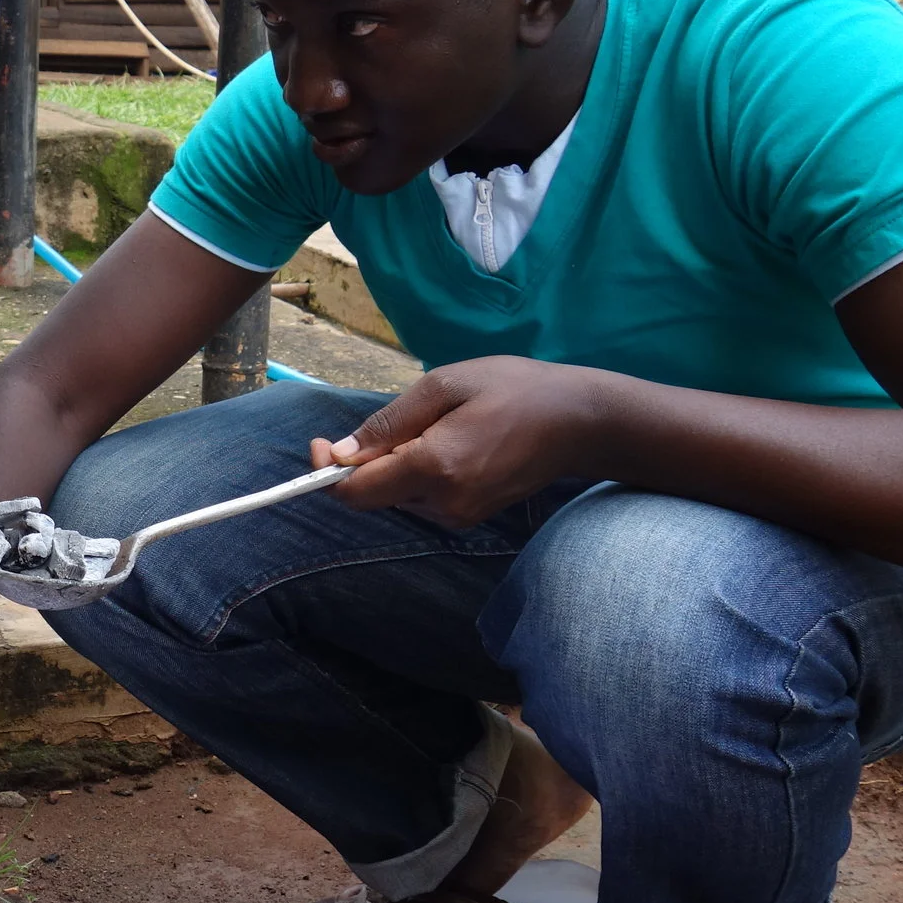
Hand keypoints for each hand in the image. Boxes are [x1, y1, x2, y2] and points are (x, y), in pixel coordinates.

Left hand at [313, 356, 623, 526]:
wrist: (581, 422)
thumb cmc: (514, 390)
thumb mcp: (444, 386)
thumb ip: (387, 423)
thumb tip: (339, 453)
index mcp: (434, 468)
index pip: (355, 493)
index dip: (326, 473)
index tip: (322, 443)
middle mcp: (444, 503)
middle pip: (374, 494)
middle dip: (370, 460)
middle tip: (409, 419)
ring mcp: (460, 515)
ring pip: (397, 495)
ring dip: (398, 464)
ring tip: (443, 426)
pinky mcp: (471, 516)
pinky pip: (423, 497)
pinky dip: (420, 472)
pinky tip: (454, 443)